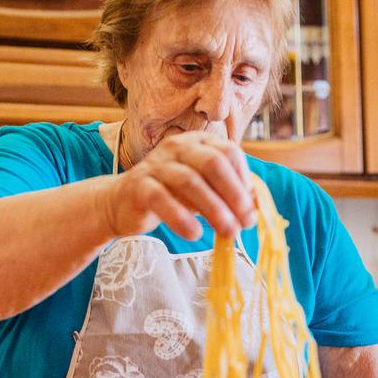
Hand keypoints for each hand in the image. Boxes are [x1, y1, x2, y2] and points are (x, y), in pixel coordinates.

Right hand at [101, 131, 255, 240]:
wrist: (123, 204)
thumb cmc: (170, 196)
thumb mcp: (203, 191)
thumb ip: (227, 195)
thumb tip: (254, 210)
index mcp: (198, 142)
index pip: (229, 152)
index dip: (244, 180)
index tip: (250, 208)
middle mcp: (178, 147)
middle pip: (213, 163)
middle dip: (234, 195)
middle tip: (245, 223)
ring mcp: (156, 164)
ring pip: (189, 181)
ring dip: (214, 210)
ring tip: (228, 233)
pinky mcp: (138, 186)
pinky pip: (161, 199)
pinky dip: (180, 218)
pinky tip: (194, 234)